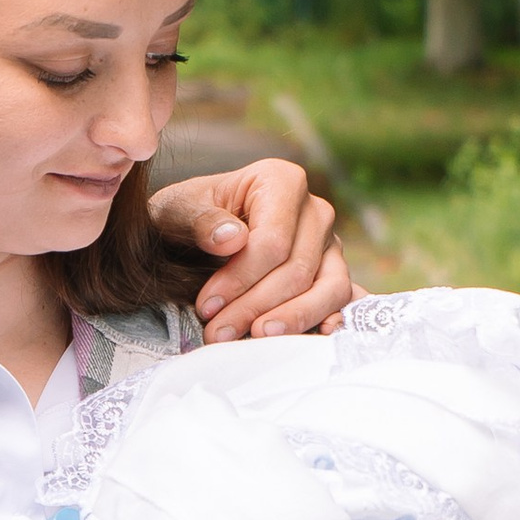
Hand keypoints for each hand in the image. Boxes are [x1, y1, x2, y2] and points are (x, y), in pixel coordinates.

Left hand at [148, 155, 350, 340]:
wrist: (195, 231)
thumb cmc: (188, 216)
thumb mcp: (178, 210)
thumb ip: (200, 221)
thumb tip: (232, 239)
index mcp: (282, 181)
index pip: (273, 241)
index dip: (241, 278)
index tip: (207, 306)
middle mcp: (315, 210)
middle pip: (296, 269)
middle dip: (256, 306)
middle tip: (219, 334)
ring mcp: (330, 243)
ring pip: (328, 288)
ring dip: (293, 319)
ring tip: (257, 338)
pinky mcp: (333, 272)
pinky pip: (341, 300)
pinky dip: (328, 319)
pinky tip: (311, 338)